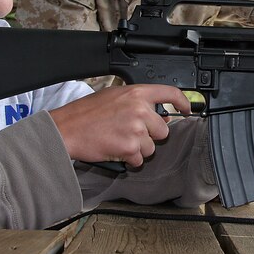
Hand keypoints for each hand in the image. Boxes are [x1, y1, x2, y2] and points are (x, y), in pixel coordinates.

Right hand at [50, 84, 190, 166]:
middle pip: (163, 129)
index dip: (183, 102)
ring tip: (119, 140)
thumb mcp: (114, 98)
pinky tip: (115, 149)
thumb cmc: (86, 113)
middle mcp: (140, 109)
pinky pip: (139, 159)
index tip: (187, 109)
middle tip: (130, 132)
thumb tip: (162, 115)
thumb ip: (139, 103)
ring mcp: (136, 129)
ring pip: (151, 147)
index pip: (170, 93)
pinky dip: (129, 159)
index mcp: (137, 93)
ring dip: (138, 148)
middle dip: (150, 135)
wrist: (66, 129)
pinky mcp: (130, 147)